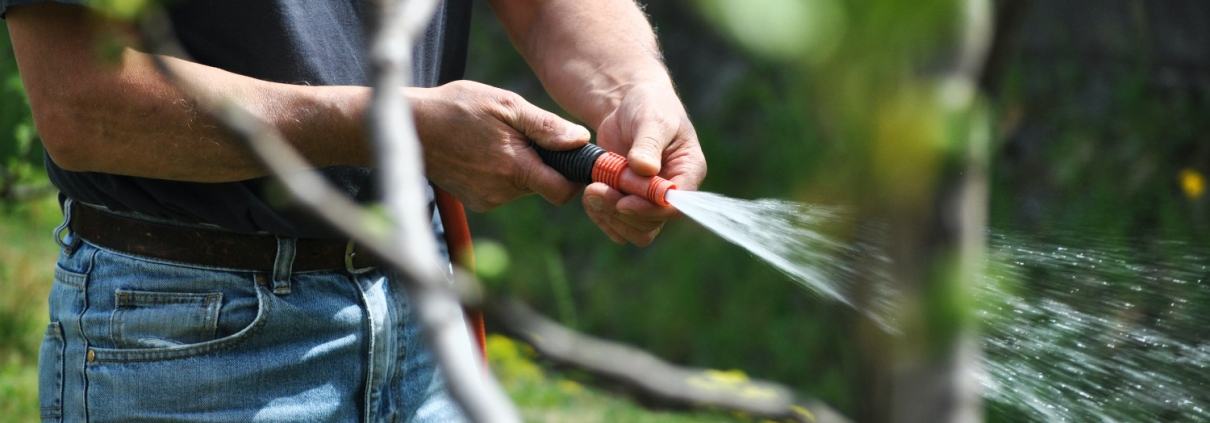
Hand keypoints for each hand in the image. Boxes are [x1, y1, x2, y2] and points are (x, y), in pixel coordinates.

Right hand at [412, 80, 590, 211]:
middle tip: (522, 134)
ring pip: (523, 186)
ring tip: (496, 139)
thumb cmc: (457, 108)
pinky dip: (502, 172)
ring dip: (521, 165)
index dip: (573, 176)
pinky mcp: (476, 201)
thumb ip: (545, 126)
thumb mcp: (505, 105)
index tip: (572, 157)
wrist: (410, 126)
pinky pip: (504, 189)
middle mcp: (502, 192)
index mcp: (514, 168)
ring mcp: (487, 199)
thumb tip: (580, 140)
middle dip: (543, 162)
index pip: (562, 191)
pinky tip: (483, 151)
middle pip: (543, 185)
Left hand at [584, 81, 706, 245]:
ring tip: (590, 191)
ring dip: (610, 217)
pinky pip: (617, 225)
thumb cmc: (647, 105)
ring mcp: (649, 200)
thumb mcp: (650, 118)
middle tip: (595, 190)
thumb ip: (648, 144)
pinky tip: (588, 195)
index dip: (650, 210)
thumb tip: (645, 169)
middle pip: (653, 224)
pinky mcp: (628, 201)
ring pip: (635, 230)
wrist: (627, 103)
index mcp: (688, 172)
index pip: (676, 206)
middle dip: (623, 212)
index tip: (623, 202)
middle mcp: (671, 192)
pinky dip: (600, 216)